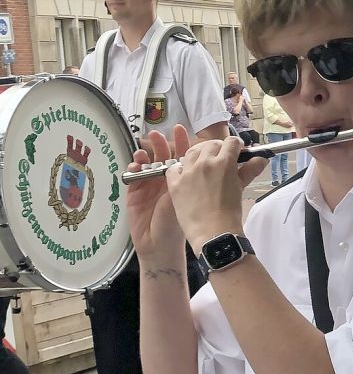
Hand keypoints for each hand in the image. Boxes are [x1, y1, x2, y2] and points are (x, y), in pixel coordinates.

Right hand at [126, 129, 190, 262]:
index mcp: (182, 180)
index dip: (180, 142)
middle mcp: (165, 179)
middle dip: (159, 143)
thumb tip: (200, 162)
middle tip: (157, 134)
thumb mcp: (186, 200)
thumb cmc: (178, 224)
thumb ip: (190, 183)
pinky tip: (134, 166)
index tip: (180, 128)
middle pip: (161, 155)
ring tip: (143, 152)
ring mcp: (149, 185)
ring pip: (145, 163)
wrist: (160, 244)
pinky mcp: (134, 192)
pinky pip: (132, 175)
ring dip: (144, 154)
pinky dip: (132, 168)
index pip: (182, 156)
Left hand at [154, 125, 266, 251]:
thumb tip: (262, 159)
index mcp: (224, 162)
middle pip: (211, 144)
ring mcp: (187, 172)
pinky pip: (174, 167)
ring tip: (203, 164)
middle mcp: (204, 162)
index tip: (237, 151)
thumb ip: (250, 170)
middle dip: (218, 148)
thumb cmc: (230, 212)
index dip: (236, 145)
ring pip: (192, 151)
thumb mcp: (240, 188)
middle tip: (221, 158)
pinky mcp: (174, 183)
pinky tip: (186, 174)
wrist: (213, 232)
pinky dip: (180, 168)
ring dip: (199, 154)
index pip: (231, 142)